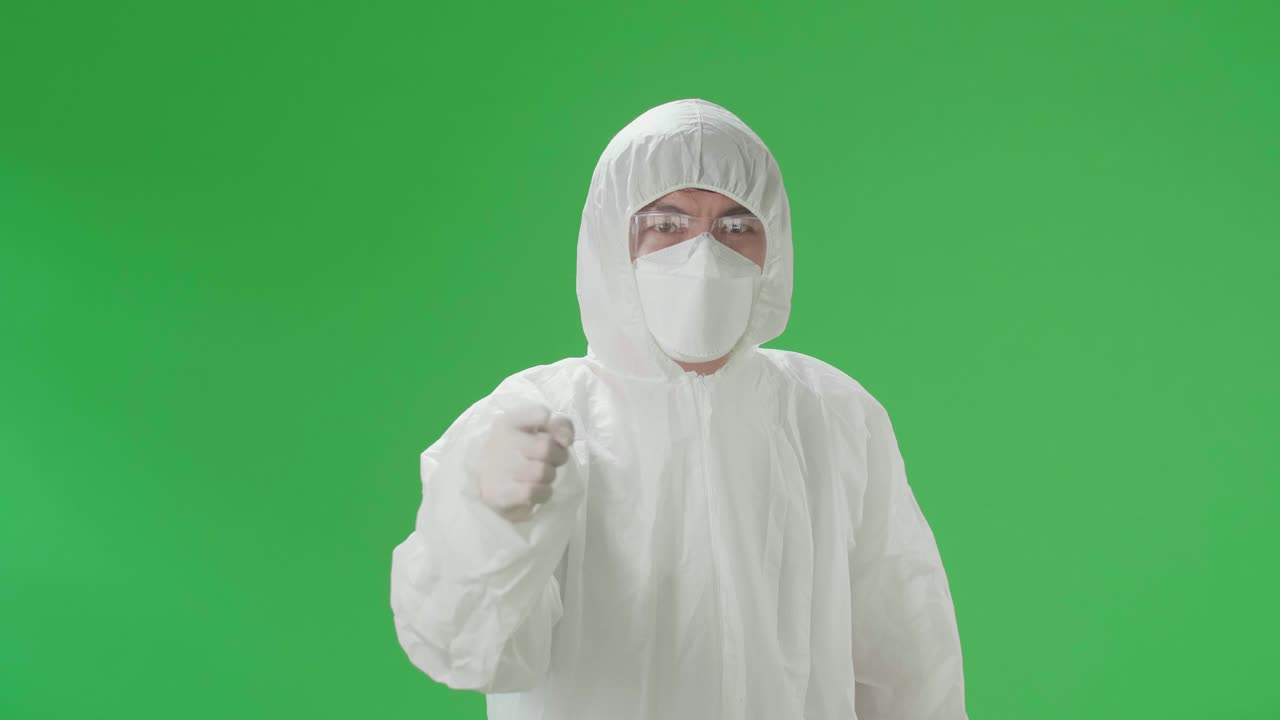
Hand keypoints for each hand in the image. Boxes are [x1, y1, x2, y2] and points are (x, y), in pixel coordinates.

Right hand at [464, 400, 574, 522]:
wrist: (486, 482)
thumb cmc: (518, 453)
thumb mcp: (538, 433)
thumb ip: (559, 427)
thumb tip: (567, 438)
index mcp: (510, 422)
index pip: (541, 414)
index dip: (558, 429)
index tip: (557, 439)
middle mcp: (502, 440)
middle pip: (547, 447)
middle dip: (558, 456)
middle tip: (551, 461)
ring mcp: (500, 468)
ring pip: (542, 472)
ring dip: (549, 476)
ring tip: (540, 476)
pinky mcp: (500, 493)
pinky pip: (533, 492)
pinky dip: (543, 493)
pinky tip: (537, 490)